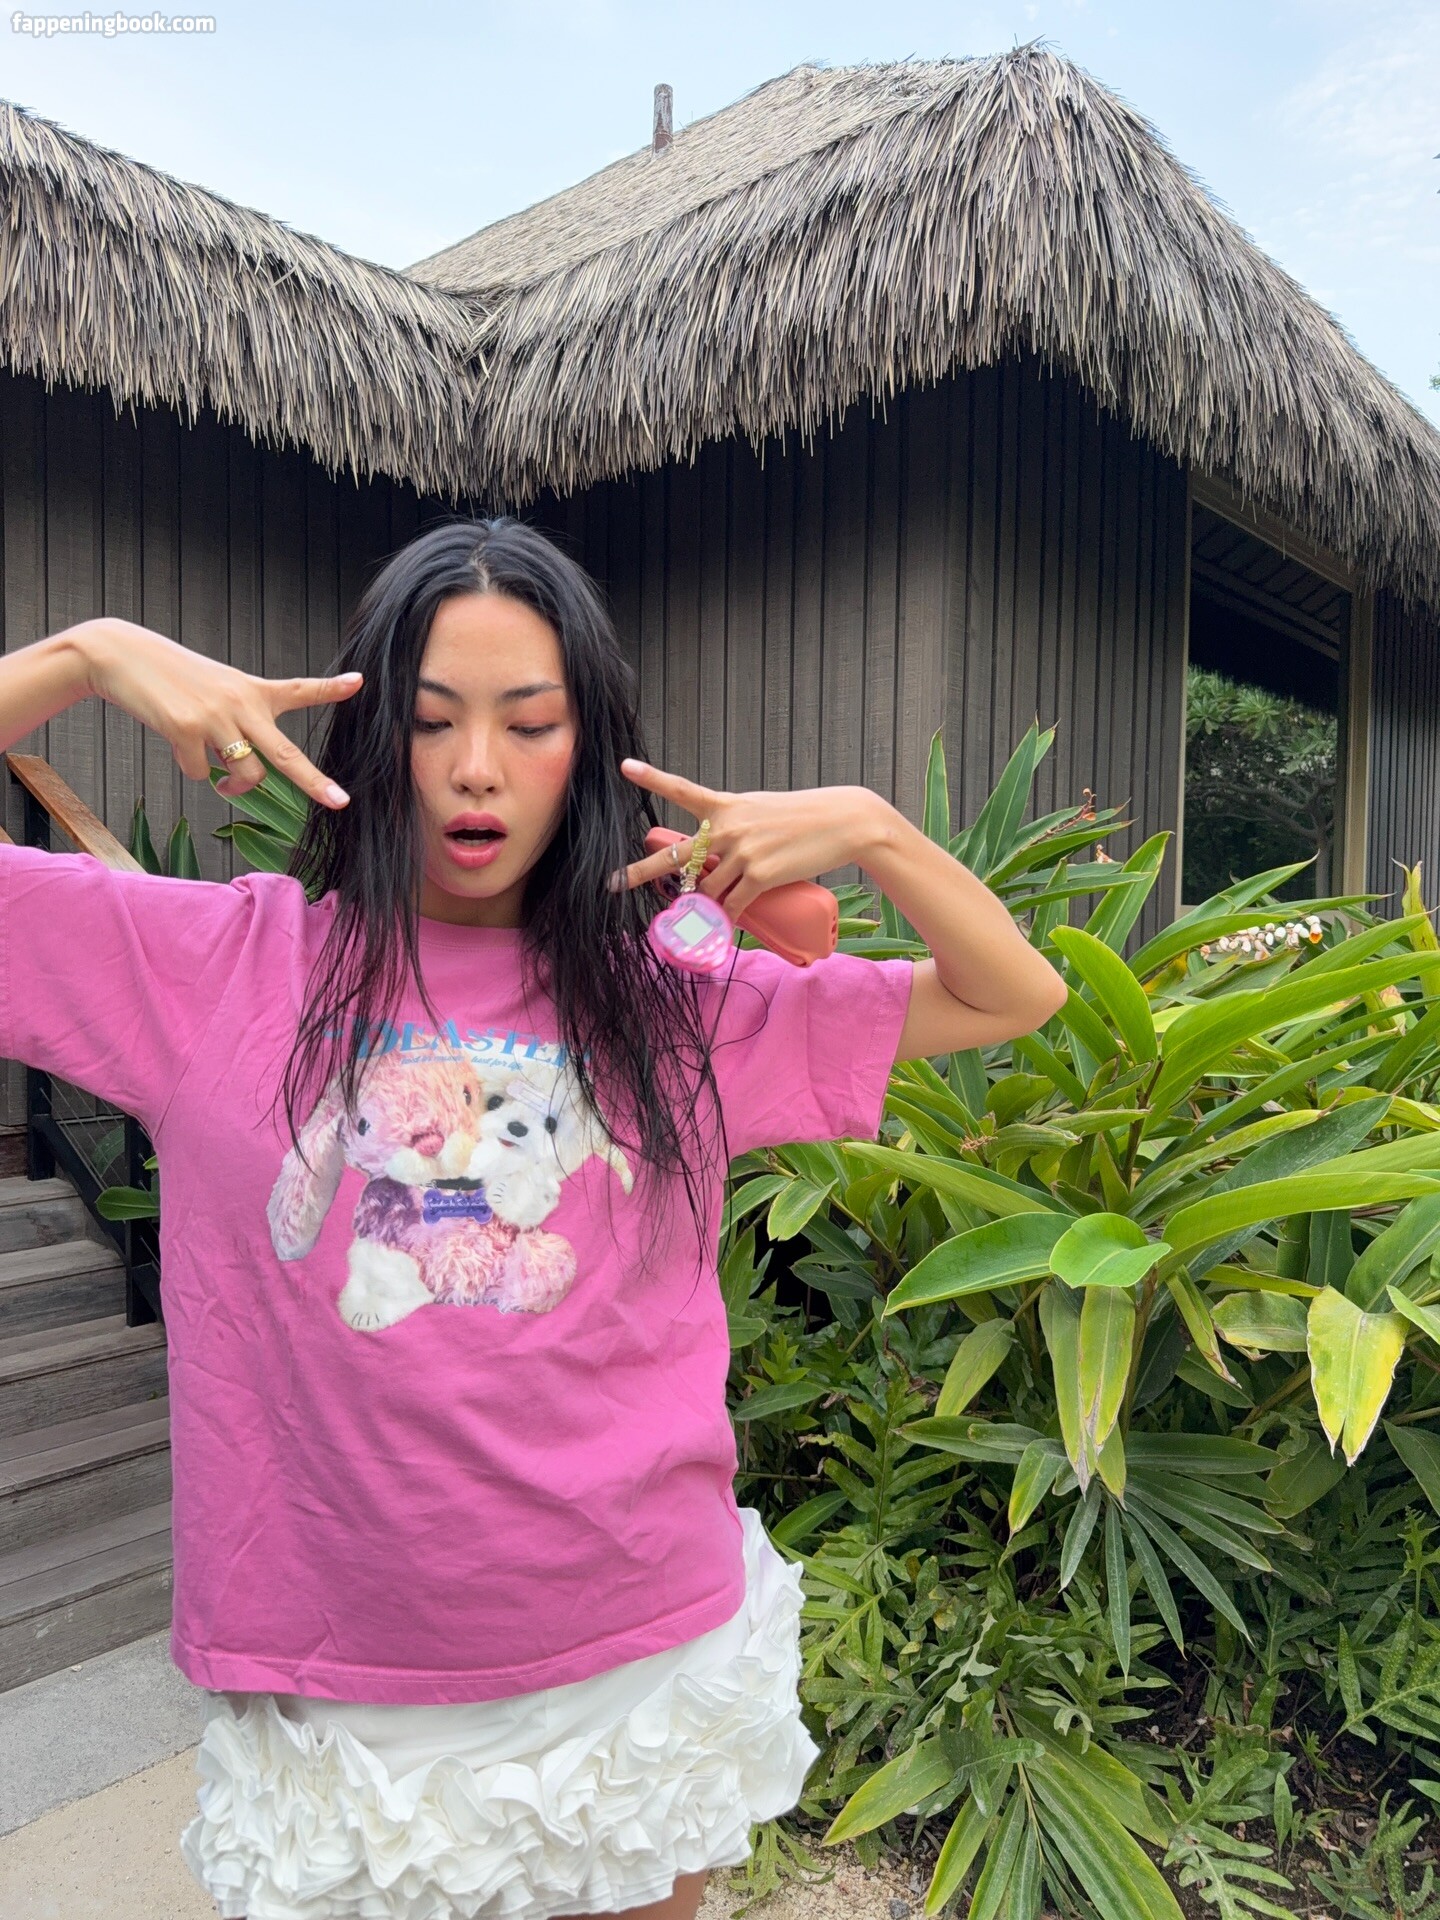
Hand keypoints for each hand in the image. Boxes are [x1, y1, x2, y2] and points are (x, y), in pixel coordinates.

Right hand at [72, 617, 360, 809]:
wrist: (119, 654)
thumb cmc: (170, 677)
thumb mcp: (215, 691)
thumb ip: (236, 729)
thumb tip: (235, 778)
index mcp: (252, 690)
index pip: (298, 690)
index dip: (330, 688)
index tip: (359, 682)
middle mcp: (241, 703)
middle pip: (286, 755)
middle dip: (315, 782)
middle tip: (340, 801)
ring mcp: (215, 717)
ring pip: (244, 775)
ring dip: (233, 786)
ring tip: (219, 775)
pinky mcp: (185, 729)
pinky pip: (199, 773)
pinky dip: (188, 766)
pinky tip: (175, 738)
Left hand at [610, 758, 893, 917]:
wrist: (842, 821)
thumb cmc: (803, 816)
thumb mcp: (760, 811)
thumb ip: (732, 830)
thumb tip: (713, 866)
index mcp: (726, 805)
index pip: (682, 790)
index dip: (652, 777)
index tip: (625, 766)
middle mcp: (727, 827)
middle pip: (676, 857)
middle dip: (640, 872)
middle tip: (613, 883)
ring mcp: (742, 852)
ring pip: (709, 890)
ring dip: (711, 901)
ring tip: (726, 898)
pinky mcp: (759, 876)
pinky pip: (732, 905)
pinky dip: (730, 915)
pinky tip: (730, 918)